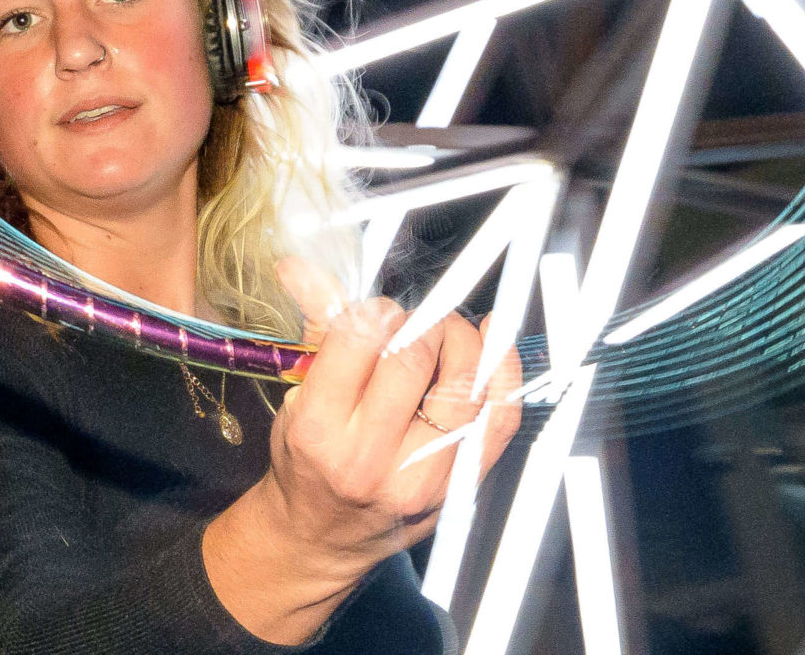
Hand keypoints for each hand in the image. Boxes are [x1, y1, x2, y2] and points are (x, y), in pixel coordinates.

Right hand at [202, 298, 523, 642]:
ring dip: (460, 338)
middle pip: (414, 357)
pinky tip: (491, 341)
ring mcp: (421, 476)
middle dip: (419, 322)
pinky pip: (501, 417)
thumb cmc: (309, 461)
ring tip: (445, 335)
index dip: (376, 311)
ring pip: (463, 381)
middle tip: (413, 324)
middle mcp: (369, 459)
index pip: (360, 340)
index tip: (378, 314)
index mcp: (319, 430)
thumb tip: (302, 265)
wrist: (321, 538)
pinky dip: (505, 370)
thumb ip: (316, 329)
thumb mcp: (299, 396)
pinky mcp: (460, 485)